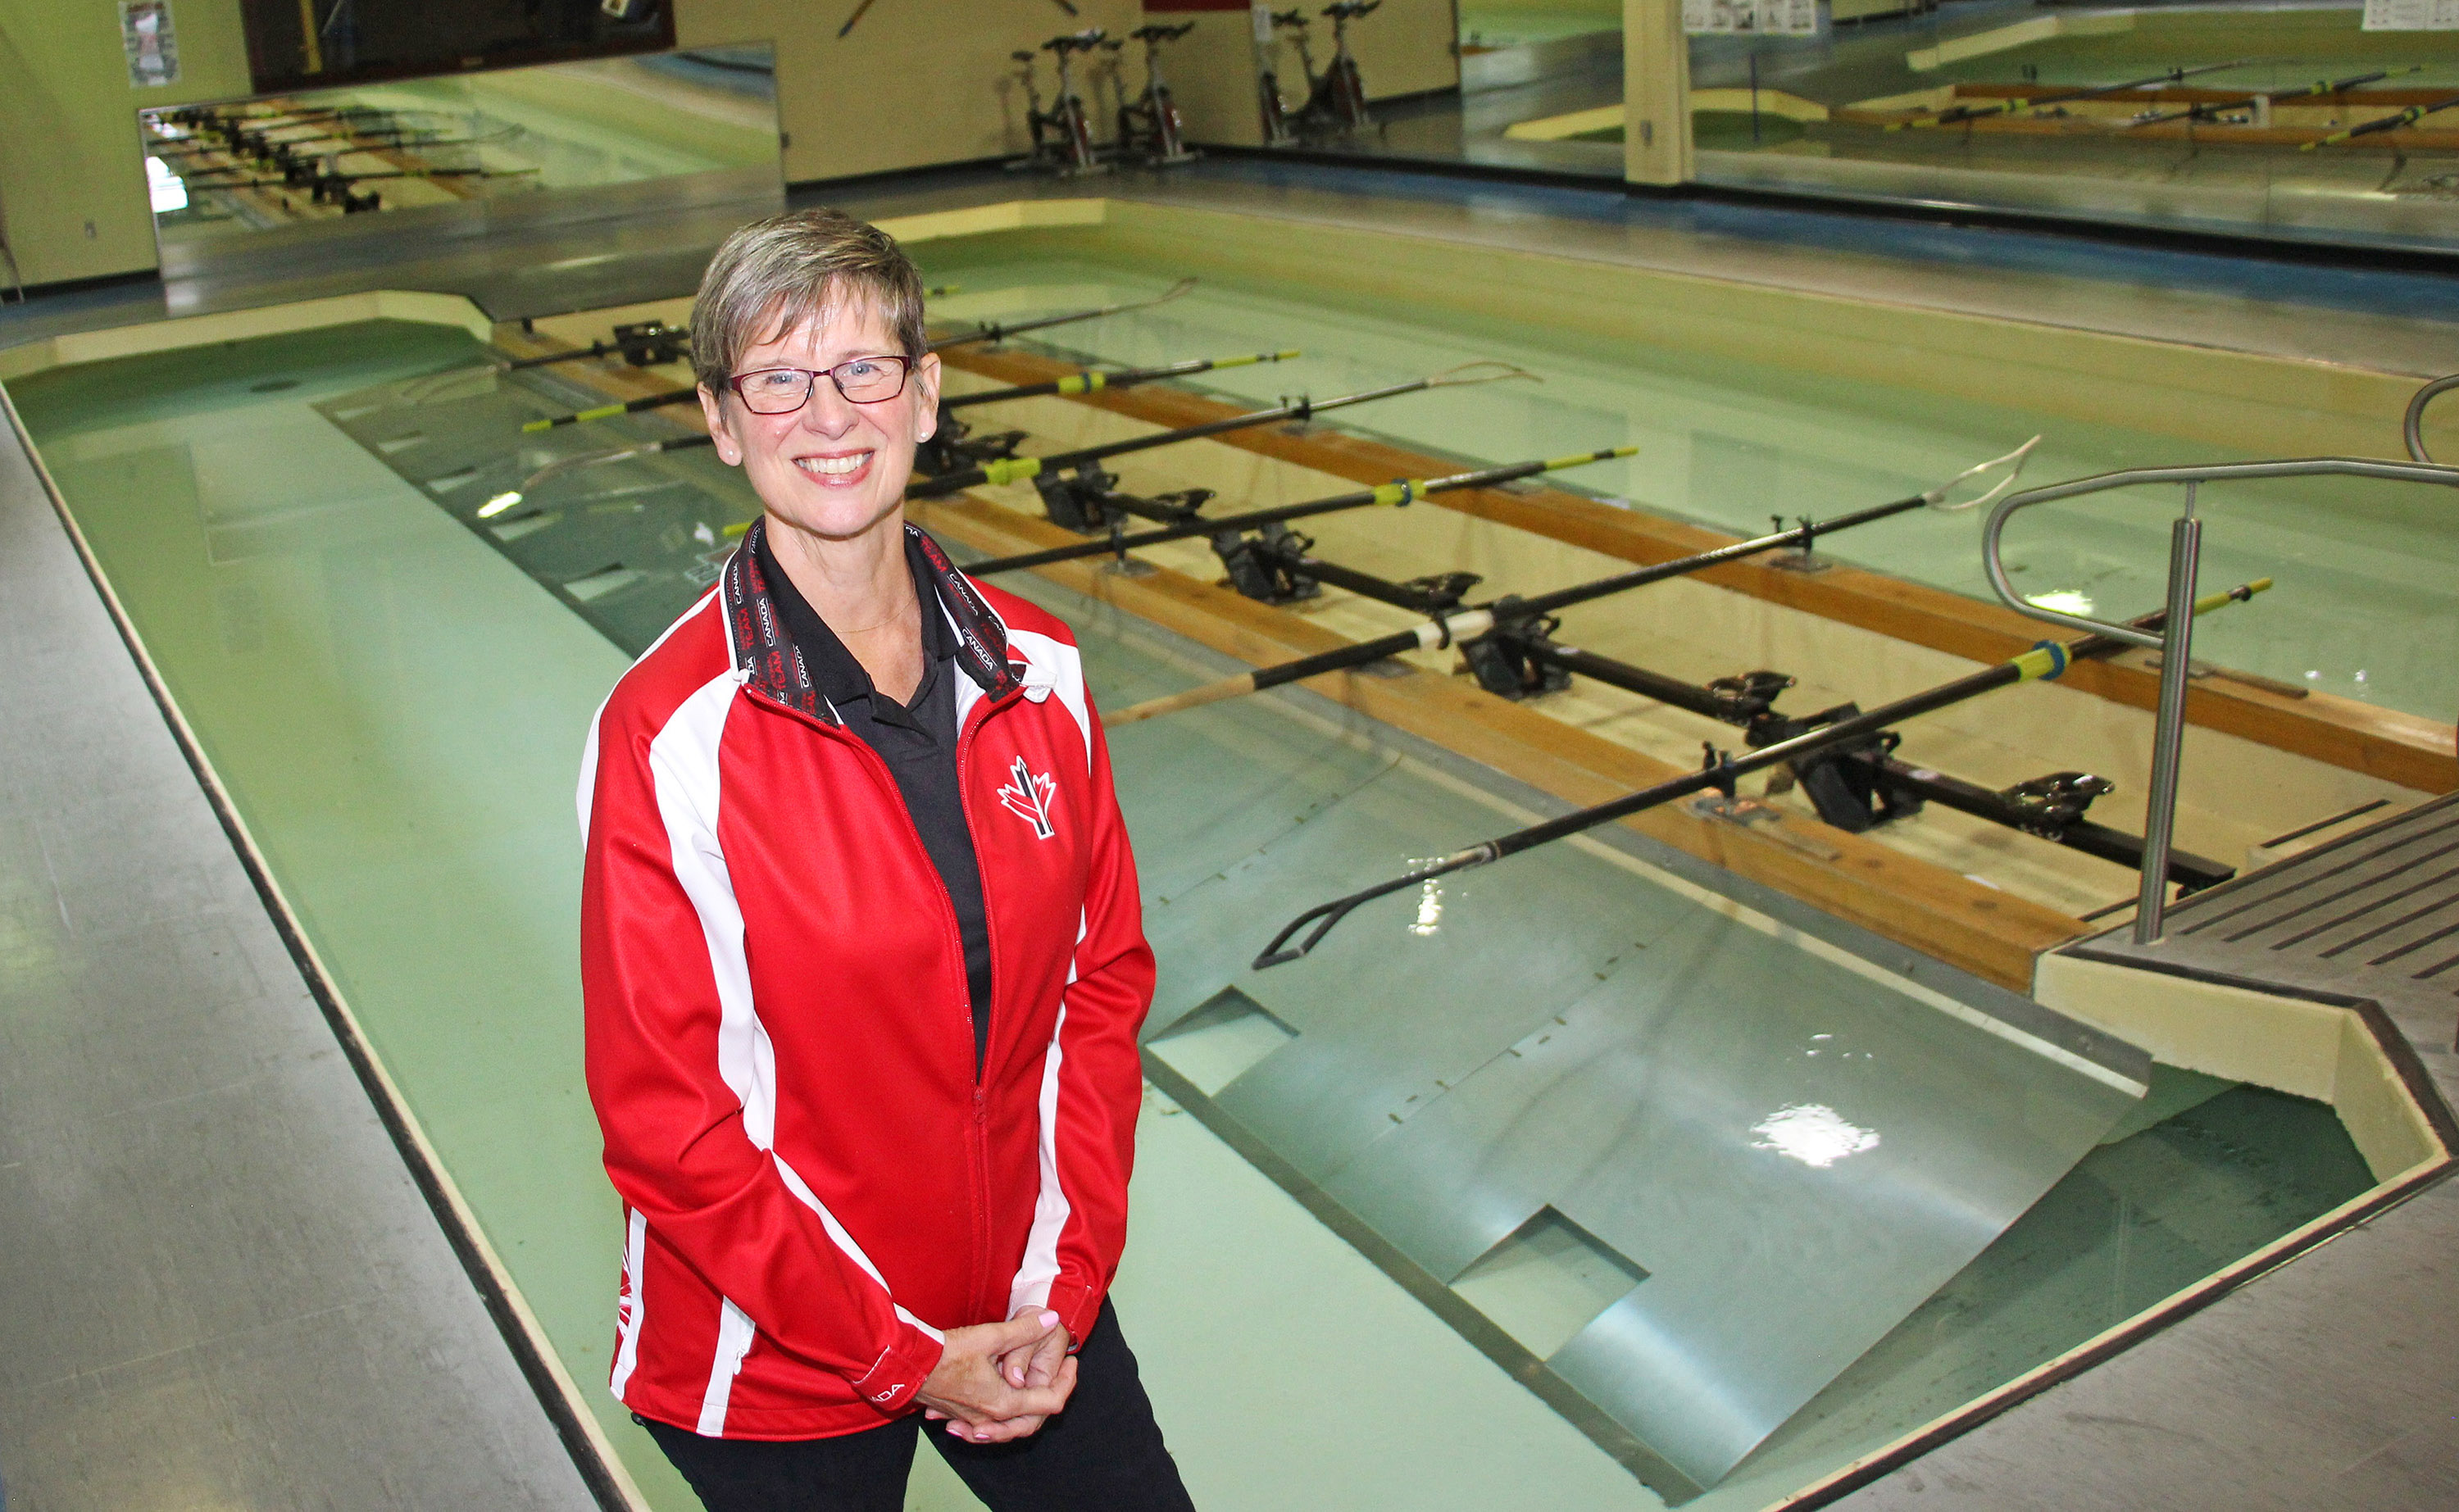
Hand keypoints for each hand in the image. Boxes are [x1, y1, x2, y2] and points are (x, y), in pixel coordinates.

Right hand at [915, 1310, 1077, 1443]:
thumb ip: (1024, 1330)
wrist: (905, 1365)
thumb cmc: (946, 1353)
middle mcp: (989, 1418)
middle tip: (1061, 1373)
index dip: (1067, 1382)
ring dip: (1026, 1407)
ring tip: (1037, 1383)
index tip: (1072, 1362)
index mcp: (1003, 1403)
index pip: (1050, 1402)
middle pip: (1032, 1418)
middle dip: (1050, 1394)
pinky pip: (987, 1421)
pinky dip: (1001, 1412)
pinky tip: (1000, 1395)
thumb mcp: (990, 1336)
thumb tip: (1052, 1319)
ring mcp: (971, 1419)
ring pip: (1009, 1423)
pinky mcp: (957, 1415)